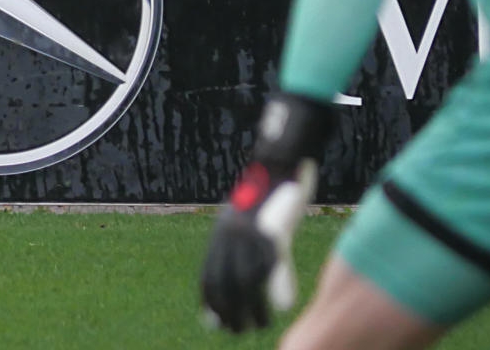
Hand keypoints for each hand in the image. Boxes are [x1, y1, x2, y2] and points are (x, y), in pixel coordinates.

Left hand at [201, 94, 330, 332]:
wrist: (280, 158)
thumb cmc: (269, 191)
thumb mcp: (251, 219)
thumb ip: (243, 244)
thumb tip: (242, 268)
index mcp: (222, 233)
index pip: (209, 275)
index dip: (211, 302)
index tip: (215, 323)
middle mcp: (230, 234)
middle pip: (224, 282)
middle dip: (229, 312)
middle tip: (238, 331)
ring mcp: (249, 231)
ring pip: (246, 280)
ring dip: (252, 308)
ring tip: (259, 325)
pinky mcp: (272, 227)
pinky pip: (271, 265)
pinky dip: (275, 289)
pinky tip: (280, 307)